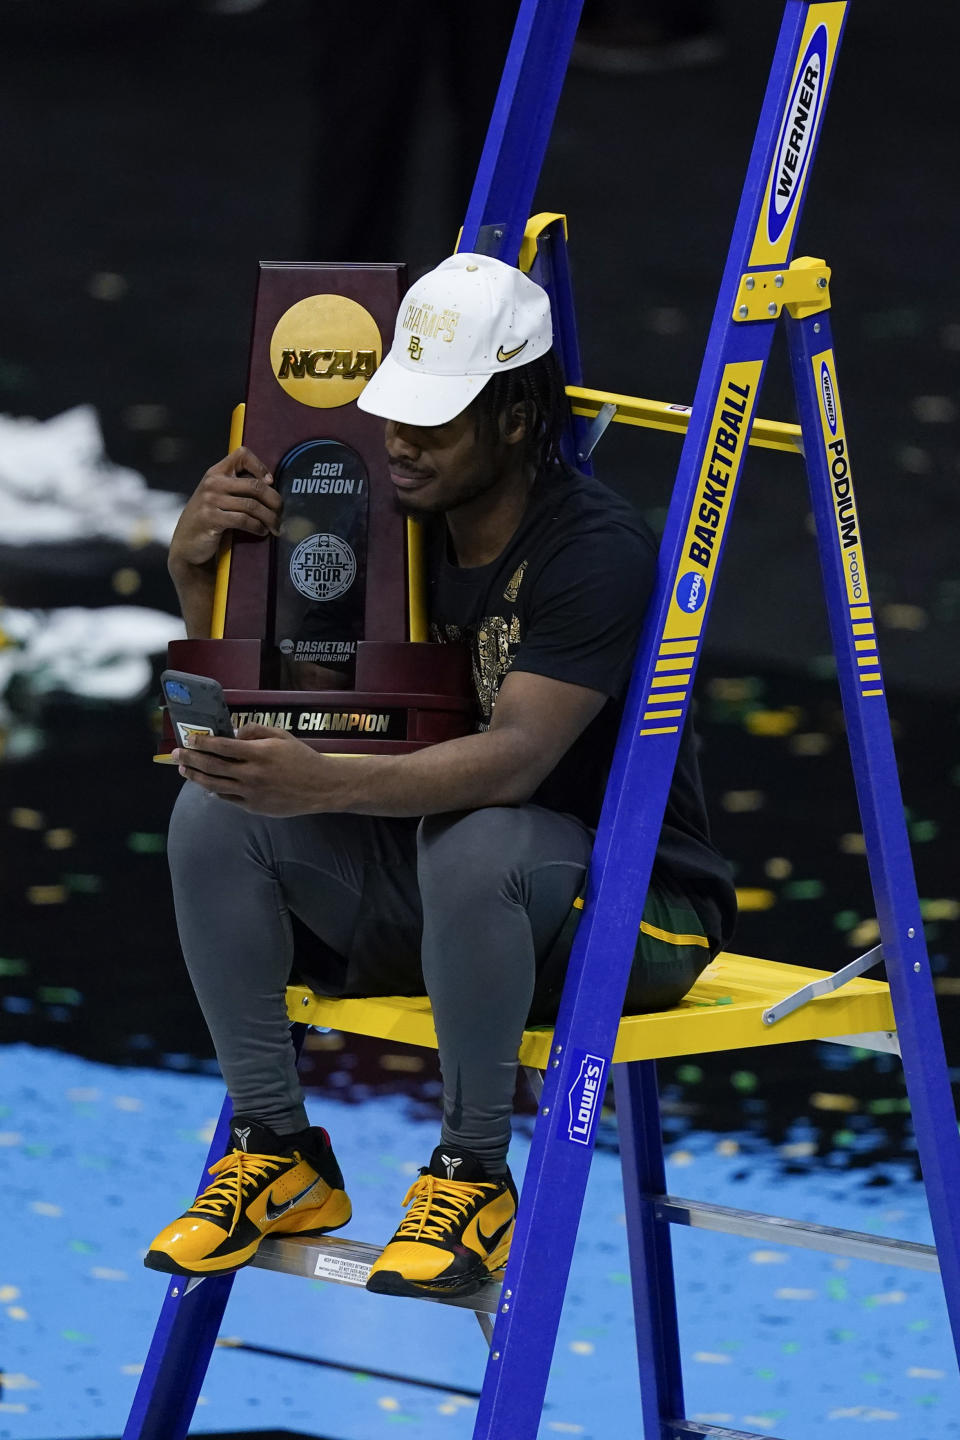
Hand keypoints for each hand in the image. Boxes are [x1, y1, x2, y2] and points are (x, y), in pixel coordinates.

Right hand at [169, 447, 281, 571]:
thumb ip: (236, 487)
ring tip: (275, 526)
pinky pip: (243, 520)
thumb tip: (271, 486)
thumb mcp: (218, 496)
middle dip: (274, 500)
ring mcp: (210, 500)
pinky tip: (262, 531)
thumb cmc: (209, 519)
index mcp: (216, 472)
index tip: (271, 482)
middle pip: (255, 485)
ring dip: (269, 518)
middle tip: (281, 513)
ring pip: (252, 505)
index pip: (242, 454)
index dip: (261, 466)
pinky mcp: (211, 518)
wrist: (187, 543)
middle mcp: (212, 482)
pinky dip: (257, 527)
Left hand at [175, 723, 339, 816]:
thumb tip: (232, 733)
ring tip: (184, 770)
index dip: (202, 742)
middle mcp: (252, 774)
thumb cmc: (302, 758)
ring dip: (196, 777)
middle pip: (212, 766)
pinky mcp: (254, 807)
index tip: (190, 738)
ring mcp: (252, 793)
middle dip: (190, 759)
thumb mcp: (282, 736)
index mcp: (260, 754)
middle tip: (176, 754)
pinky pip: (228, 799)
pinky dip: (214, 791)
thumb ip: (255, 731)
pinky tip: (206, 785)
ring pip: (215, 785)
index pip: (222, 746)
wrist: (321, 787)